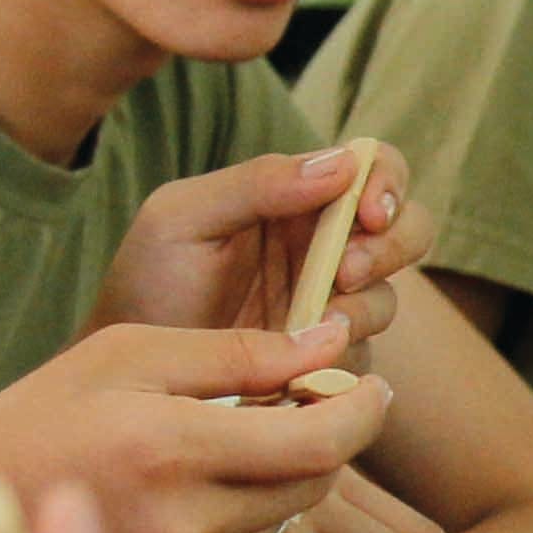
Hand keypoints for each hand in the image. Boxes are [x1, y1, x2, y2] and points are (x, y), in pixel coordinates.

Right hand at [0, 327, 389, 532]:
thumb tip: (332, 339)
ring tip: (232, 442)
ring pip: (288, 519)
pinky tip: (199, 490)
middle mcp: (185, 520)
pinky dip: (246, 514)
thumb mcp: (129, 352)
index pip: (319, 443)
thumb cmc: (41, 414)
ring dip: (285, 476)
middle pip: (317, 484)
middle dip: (325, 438)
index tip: (370, 384)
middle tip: (301, 401)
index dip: (362, 410)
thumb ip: (237, 351)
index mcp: (173, 447)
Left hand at [94, 142, 427, 352]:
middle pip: (406, 229)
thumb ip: (255, 183)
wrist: (126, 370)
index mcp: (296, 198)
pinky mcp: (326, 362)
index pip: (372, 167)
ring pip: (388, 297)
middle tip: (347, 271)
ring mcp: (330, 307)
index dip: (387, 182)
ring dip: (366, 306)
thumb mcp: (183, 218)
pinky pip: (363, 358)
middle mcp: (324, 247)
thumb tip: (343, 162)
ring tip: (320, 322)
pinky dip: (345, 358)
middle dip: (392, 246)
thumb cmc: (148, 280)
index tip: (370, 213)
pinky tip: (306, 364)